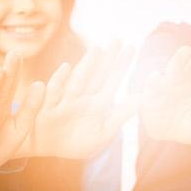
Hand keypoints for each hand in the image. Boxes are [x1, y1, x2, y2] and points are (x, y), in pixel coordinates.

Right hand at [26, 41, 135, 159]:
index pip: (112, 80)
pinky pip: (55, 92)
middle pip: (97, 75)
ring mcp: (66, 99)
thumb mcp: (101, 135)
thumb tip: (140, 99)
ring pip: (79, 79)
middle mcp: (83, 97)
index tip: (132, 47)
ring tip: (97, 50)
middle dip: (107, 58)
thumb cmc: (76, 143)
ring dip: (87, 65)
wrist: (50, 150)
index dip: (121, 65)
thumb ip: (119, 117)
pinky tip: (67, 67)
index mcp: (98, 103)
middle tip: (117, 40)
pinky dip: (60, 80)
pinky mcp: (50, 107)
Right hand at [140, 36, 190, 143]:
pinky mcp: (155, 89)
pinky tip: (157, 78)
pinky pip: (154, 84)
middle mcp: (190, 81)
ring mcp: (172, 83)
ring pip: (177, 68)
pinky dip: (155, 81)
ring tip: (185, 51)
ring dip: (180, 59)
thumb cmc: (190, 129)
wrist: (166, 133)